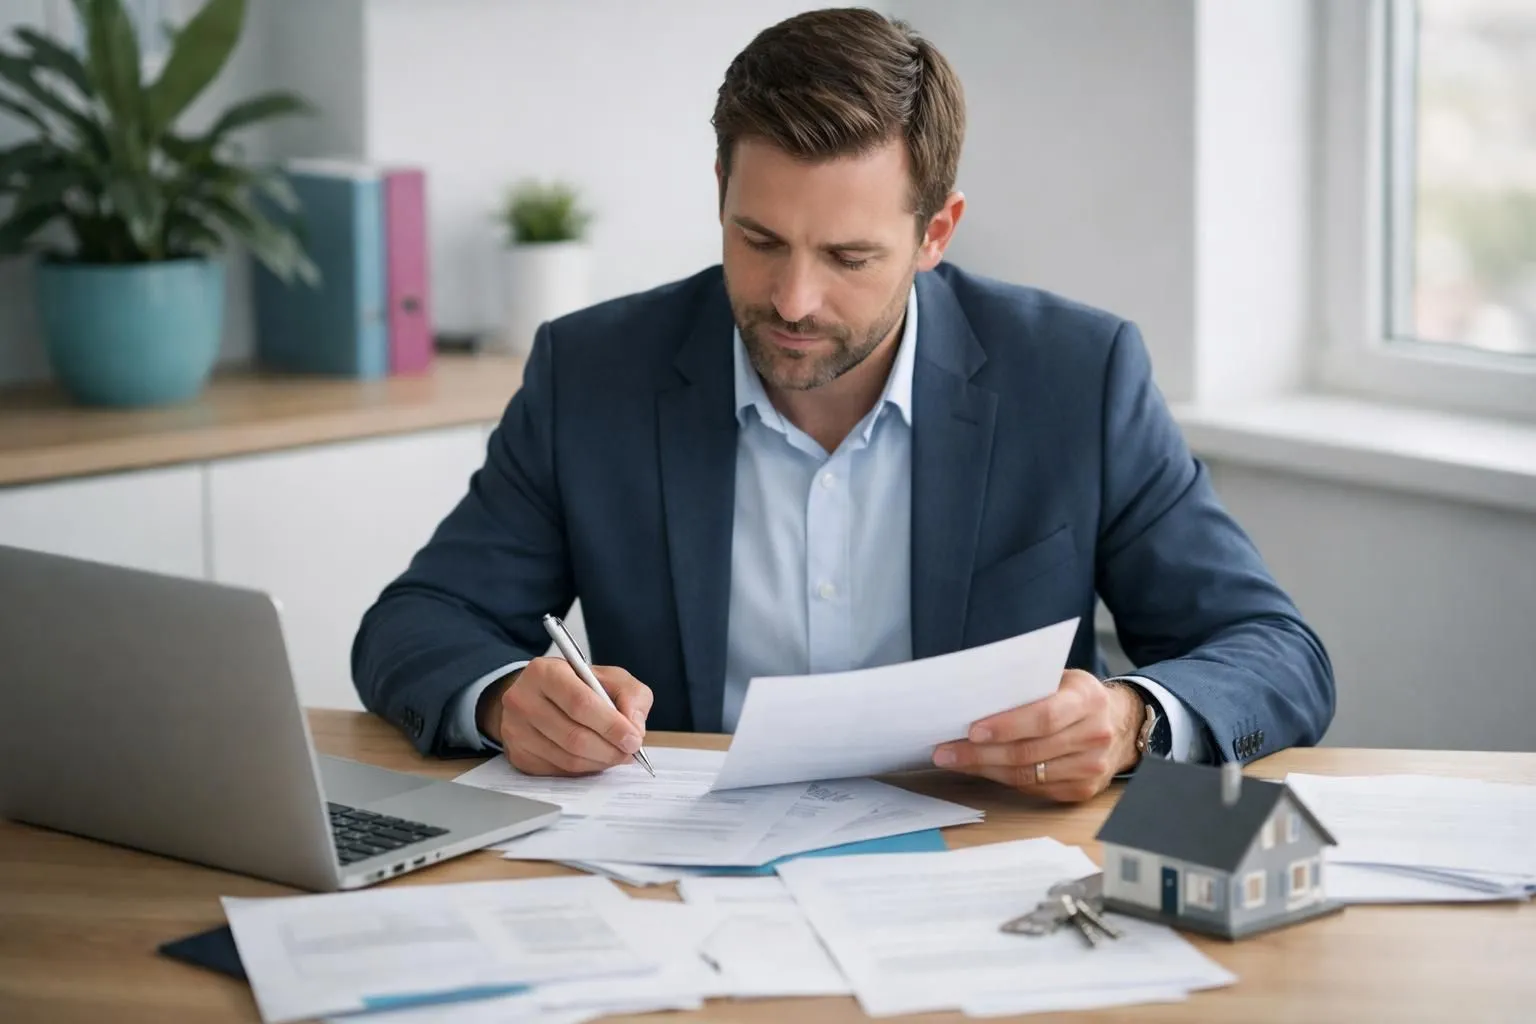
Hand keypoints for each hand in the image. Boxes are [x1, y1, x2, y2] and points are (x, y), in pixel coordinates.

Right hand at [477, 656, 652, 775]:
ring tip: (616, 755)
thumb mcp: (609, 677)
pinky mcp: (518, 755)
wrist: (537, 695)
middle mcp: (522, 700)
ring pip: (567, 758)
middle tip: (629, 752)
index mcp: (545, 672)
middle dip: (609, 749)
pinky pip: (558, 770)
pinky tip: (595, 758)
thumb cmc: (578, 685)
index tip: (633, 739)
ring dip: (599, 762)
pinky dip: (584, 769)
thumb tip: (635, 728)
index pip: (580, 703)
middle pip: (573, 736)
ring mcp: (515, 730)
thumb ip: (631, 695)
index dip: (611, 725)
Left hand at [930, 670, 1143, 801]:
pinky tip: (980, 769)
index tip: (971, 730)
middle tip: (946, 750)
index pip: (1044, 717)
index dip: (1006, 726)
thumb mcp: (1059, 679)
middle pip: (1030, 751)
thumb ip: (1026, 686)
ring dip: (985, 769)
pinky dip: (1002, 779)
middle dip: (981, 753)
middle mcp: (1095, 734)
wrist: (1119, 724)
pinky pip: (1034, 788)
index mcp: (1088, 699)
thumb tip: (972, 699)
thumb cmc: (1075, 696)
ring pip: (1027, 774)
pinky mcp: (1083, 789)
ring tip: (953, 760)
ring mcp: (1092, 766)